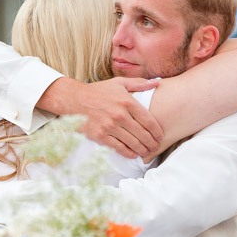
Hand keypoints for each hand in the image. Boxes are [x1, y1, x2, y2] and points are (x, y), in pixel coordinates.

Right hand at [38, 77, 162, 158]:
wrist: (75, 100)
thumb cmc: (99, 91)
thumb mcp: (119, 83)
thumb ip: (139, 83)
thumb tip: (157, 82)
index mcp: (127, 101)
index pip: (148, 120)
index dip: (157, 131)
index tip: (160, 136)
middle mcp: (120, 115)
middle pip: (142, 134)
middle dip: (152, 143)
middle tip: (155, 147)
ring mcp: (109, 126)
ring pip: (132, 142)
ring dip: (142, 150)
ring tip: (147, 152)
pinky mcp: (100, 136)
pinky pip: (119, 147)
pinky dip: (128, 153)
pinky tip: (133, 154)